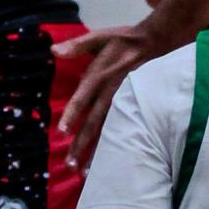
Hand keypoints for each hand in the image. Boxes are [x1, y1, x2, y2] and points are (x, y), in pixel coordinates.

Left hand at [56, 15, 180, 166]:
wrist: (155, 41)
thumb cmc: (122, 40)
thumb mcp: (98, 37)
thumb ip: (76, 45)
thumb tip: (53, 51)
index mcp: (99, 75)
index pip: (83, 97)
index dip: (73, 113)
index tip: (62, 131)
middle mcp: (109, 91)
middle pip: (94, 121)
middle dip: (82, 144)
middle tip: (70, 165)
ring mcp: (122, 100)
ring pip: (107, 129)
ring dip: (96, 150)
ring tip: (86, 171)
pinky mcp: (132, 105)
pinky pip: (121, 127)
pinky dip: (114, 144)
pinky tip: (110, 159)